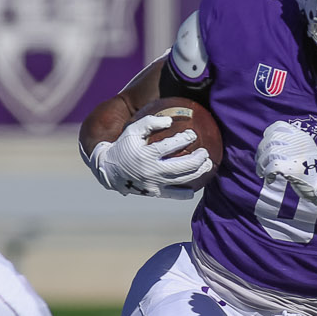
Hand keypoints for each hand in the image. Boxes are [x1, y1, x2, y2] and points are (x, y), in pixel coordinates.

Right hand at [90, 114, 211, 197]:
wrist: (109, 170)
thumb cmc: (123, 146)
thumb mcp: (132, 131)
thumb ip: (150, 123)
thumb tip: (170, 121)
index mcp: (145, 155)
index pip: (169, 146)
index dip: (184, 139)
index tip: (193, 134)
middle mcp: (151, 171)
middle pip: (182, 167)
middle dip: (198, 159)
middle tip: (205, 153)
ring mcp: (154, 184)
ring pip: (183, 181)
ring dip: (199, 173)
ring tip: (208, 165)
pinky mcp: (155, 193)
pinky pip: (176, 195)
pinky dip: (187, 192)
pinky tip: (195, 186)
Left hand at [256, 120, 316, 204]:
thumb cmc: (312, 169)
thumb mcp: (305, 149)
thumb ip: (291, 144)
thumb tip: (267, 143)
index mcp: (300, 136)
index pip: (279, 126)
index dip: (268, 134)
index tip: (265, 144)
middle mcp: (297, 143)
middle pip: (270, 140)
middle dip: (261, 151)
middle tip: (261, 161)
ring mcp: (294, 155)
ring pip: (268, 154)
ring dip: (261, 164)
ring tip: (262, 172)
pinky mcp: (291, 168)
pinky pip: (271, 167)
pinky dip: (266, 173)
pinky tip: (269, 178)